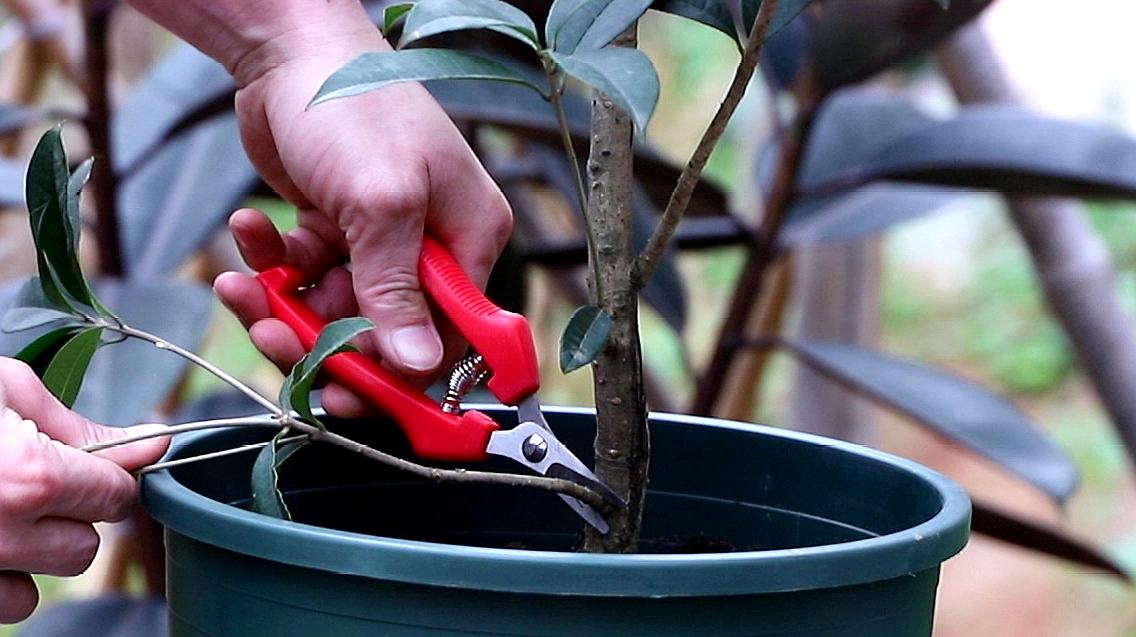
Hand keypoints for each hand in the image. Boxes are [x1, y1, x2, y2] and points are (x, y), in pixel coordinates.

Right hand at [0, 359, 167, 623]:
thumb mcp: (6, 390)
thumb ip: (77, 426)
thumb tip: (149, 443)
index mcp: (30, 476)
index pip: (117, 496)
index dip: (113, 479)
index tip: (103, 468)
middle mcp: (4, 533)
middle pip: (86, 548)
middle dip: (72, 518)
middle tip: (37, 484)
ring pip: (42, 586)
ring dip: (34, 555)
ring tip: (2, 510)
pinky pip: (3, 606)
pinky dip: (1, 580)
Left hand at [212, 9, 511, 391]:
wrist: (290, 50)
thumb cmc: (355, 107)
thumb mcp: (383, 203)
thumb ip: (397, 290)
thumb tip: (418, 367)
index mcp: (469, 241)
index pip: (454, 339)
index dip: (404, 377)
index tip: (351, 396)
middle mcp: (431, 248)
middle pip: (386, 335)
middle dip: (327, 344)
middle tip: (277, 341)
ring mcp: (380, 241)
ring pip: (334, 312)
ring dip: (285, 307)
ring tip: (246, 290)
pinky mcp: (336, 231)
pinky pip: (305, 276)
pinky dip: (273, 265)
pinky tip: (252, 232)